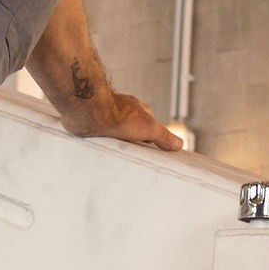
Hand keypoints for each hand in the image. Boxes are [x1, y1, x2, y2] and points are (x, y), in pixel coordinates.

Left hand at [61, 86, 181, 149]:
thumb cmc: (118, 116)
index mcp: (137, 109)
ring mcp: (105, 117)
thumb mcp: (148, 129)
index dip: (152, 138)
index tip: (153, 152)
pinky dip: (102, 145)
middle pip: (131, 130)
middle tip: (137, 159)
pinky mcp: (90, 124)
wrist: (89, 113)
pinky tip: (102, 155)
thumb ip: (163, 137)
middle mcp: (120, 111)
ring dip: (116, 145)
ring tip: (119, 160)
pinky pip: (100, 138)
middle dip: (133, 143)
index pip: (149, 125)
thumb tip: (179, 144)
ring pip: (115, 135)